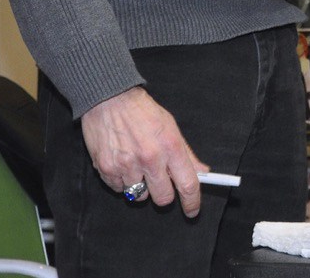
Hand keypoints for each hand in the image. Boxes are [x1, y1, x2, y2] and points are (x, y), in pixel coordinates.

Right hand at [80, 86, 206, 217]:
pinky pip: (118, 189)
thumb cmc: (143, 111)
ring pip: (139, 195)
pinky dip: (122, 181)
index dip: (192, 202)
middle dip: (164, 195)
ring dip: (141, 186)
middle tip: (160, 183)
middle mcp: (150, 159)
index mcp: (170, 147)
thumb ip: (186, 153)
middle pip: (163, 197)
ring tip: (137, 166)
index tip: (193, 210)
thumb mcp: (171, 127)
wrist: (109, 98)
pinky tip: (122, 162)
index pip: (188, 184)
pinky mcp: (106, 168)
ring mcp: (127, 165)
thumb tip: (203, 172)